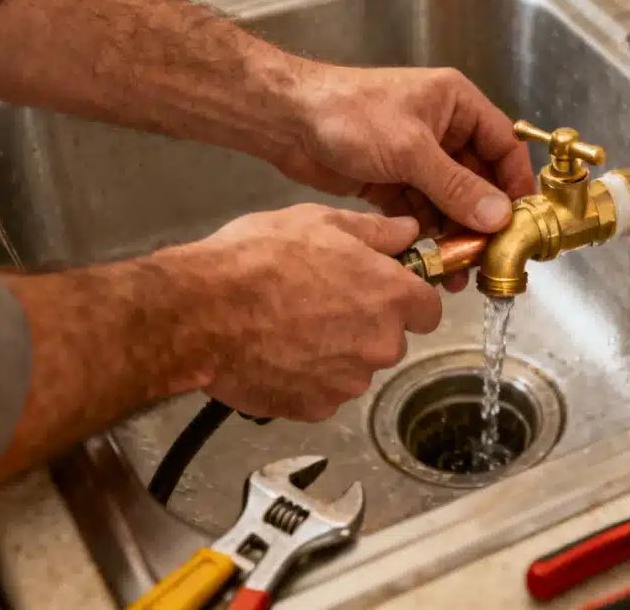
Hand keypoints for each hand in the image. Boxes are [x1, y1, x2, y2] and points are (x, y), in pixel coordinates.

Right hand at [182, 204, 440, 421]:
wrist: (200, 312)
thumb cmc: (259, 259)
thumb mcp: (319, 221)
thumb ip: (375, 231)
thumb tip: (408, 232)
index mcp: (391, 297)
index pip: (429, 310)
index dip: (407, 299)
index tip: (384, 291)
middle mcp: (380, 345)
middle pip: (391, 340)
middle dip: (367, 325)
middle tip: (324, 302)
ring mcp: (349, 382)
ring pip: (357, 368)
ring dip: (337, 353)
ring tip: (292, 326)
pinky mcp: (316, 407)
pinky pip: (324, 392)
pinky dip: (308, 377)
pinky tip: (278, 352)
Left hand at [278, 65, 535, 290]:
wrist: (287, 120)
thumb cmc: (348, 112)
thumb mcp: (411, 150)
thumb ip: (456, 187)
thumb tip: (498, 217)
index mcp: (456, 104)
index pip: (504, 146)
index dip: (516, 184)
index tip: (521, 222)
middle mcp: (442, 129)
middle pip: (479, 179)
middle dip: (483, 218)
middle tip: (490, 255)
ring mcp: (417, 156)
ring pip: (449, 200)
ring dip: (455, 232)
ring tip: (461, 269)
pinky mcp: (392, 180)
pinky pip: (421, 210)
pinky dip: (427, 234)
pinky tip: (433, 259)